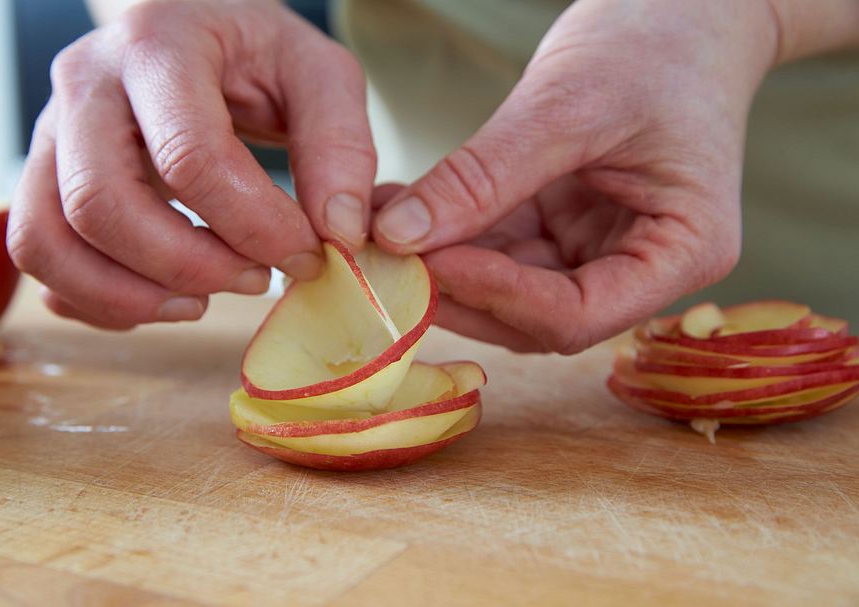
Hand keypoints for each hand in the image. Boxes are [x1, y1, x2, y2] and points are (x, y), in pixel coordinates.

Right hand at [8, 0, 374, 328]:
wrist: (195, 28)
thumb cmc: (257, 54)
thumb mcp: (320, 75)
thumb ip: (340, 146)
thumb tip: (339, 232)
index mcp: (158, 47)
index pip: (190, 156)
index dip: (255, 225)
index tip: (308, 254)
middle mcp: (86, 85)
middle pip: (101, 204)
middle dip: (189, 265)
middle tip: (256, 279)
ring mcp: (51, 134)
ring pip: (47, 240)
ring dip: (132, 296)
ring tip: (205, 300)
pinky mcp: (43, 178)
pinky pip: (40, 260)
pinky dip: (96, 300)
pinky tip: (164, 297)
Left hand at [371, 0, 780, 352]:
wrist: (681, 10)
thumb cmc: (654, 44)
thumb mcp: (568, 105)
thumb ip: (484, 177)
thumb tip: (397, 236)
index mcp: (681, 253)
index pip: (578, 314)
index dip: (499, 296)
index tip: (429, 262)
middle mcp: (640, 268)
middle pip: (535, 315)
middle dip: (459, 289)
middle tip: (386, 259)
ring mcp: (595, 250)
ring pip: (506, 287)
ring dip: (441, 264)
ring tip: (377, 226)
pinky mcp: (560, 227)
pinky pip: (496, 247)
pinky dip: (447, 233)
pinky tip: (397, 208)